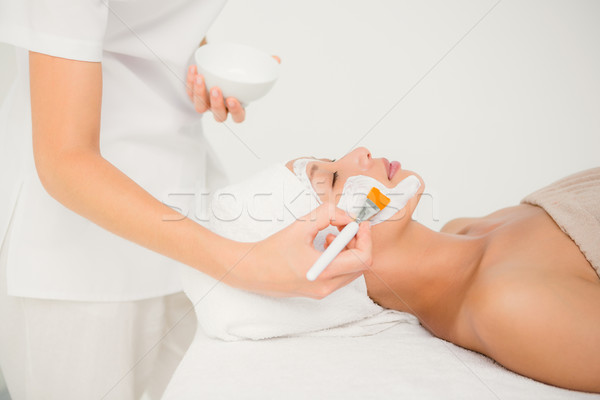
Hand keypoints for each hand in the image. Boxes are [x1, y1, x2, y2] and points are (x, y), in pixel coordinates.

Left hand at [186, 55, 280, 123]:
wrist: (216, 61)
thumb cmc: (235, 68)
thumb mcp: (250, 66)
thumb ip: (264, 65)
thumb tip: (276, 60)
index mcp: (236, 105)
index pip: (238, 117)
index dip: (236, 111)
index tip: (233, 99)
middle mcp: (221, 108)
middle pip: (219, 115)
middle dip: (216, 104)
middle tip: (216, 88)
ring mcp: (206, 103)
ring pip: (201, 107)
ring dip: (199, 94)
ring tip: (200, 78)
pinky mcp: (194, 95)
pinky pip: (189, 93)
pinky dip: (189, 82)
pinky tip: (193, 69)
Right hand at [224, 203, 372, 298]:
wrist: (250, 271)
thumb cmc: (271, 250)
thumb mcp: (300, 226)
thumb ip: (327, 215)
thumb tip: (346, 215)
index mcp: (324, 272)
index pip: (362, 259)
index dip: (366, 238)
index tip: (360, 223)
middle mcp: (326, 287)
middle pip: (360, 266)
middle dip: (358, 242)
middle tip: (348, 226)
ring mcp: (322, 292)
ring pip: (351, 271)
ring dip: (349, 250)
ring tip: (332, 234)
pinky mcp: (317, 291)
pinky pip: (339, 275)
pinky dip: (339, 258)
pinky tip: (324, 245)